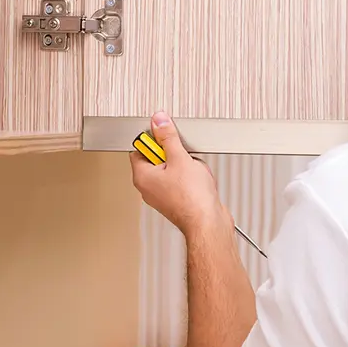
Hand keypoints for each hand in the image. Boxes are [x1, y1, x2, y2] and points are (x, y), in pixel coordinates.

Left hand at [130, 112, 228, 239]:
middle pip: (159, 158)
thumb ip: (168, 138)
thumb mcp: (180, 159)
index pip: (138, 149)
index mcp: (142, 177)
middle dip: (176, 154)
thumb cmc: (192, 200)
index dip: (152, 140)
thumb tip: (159, 123)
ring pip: (174, 168)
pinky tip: (201, 181)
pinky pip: (184, 180)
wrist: (209, 223)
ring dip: (187, 165)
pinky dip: (194, 178)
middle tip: (184, 157)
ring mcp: (164, 195)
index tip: (165, 137)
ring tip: (195, 172)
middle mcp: (150, 188)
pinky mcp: (178, 200)